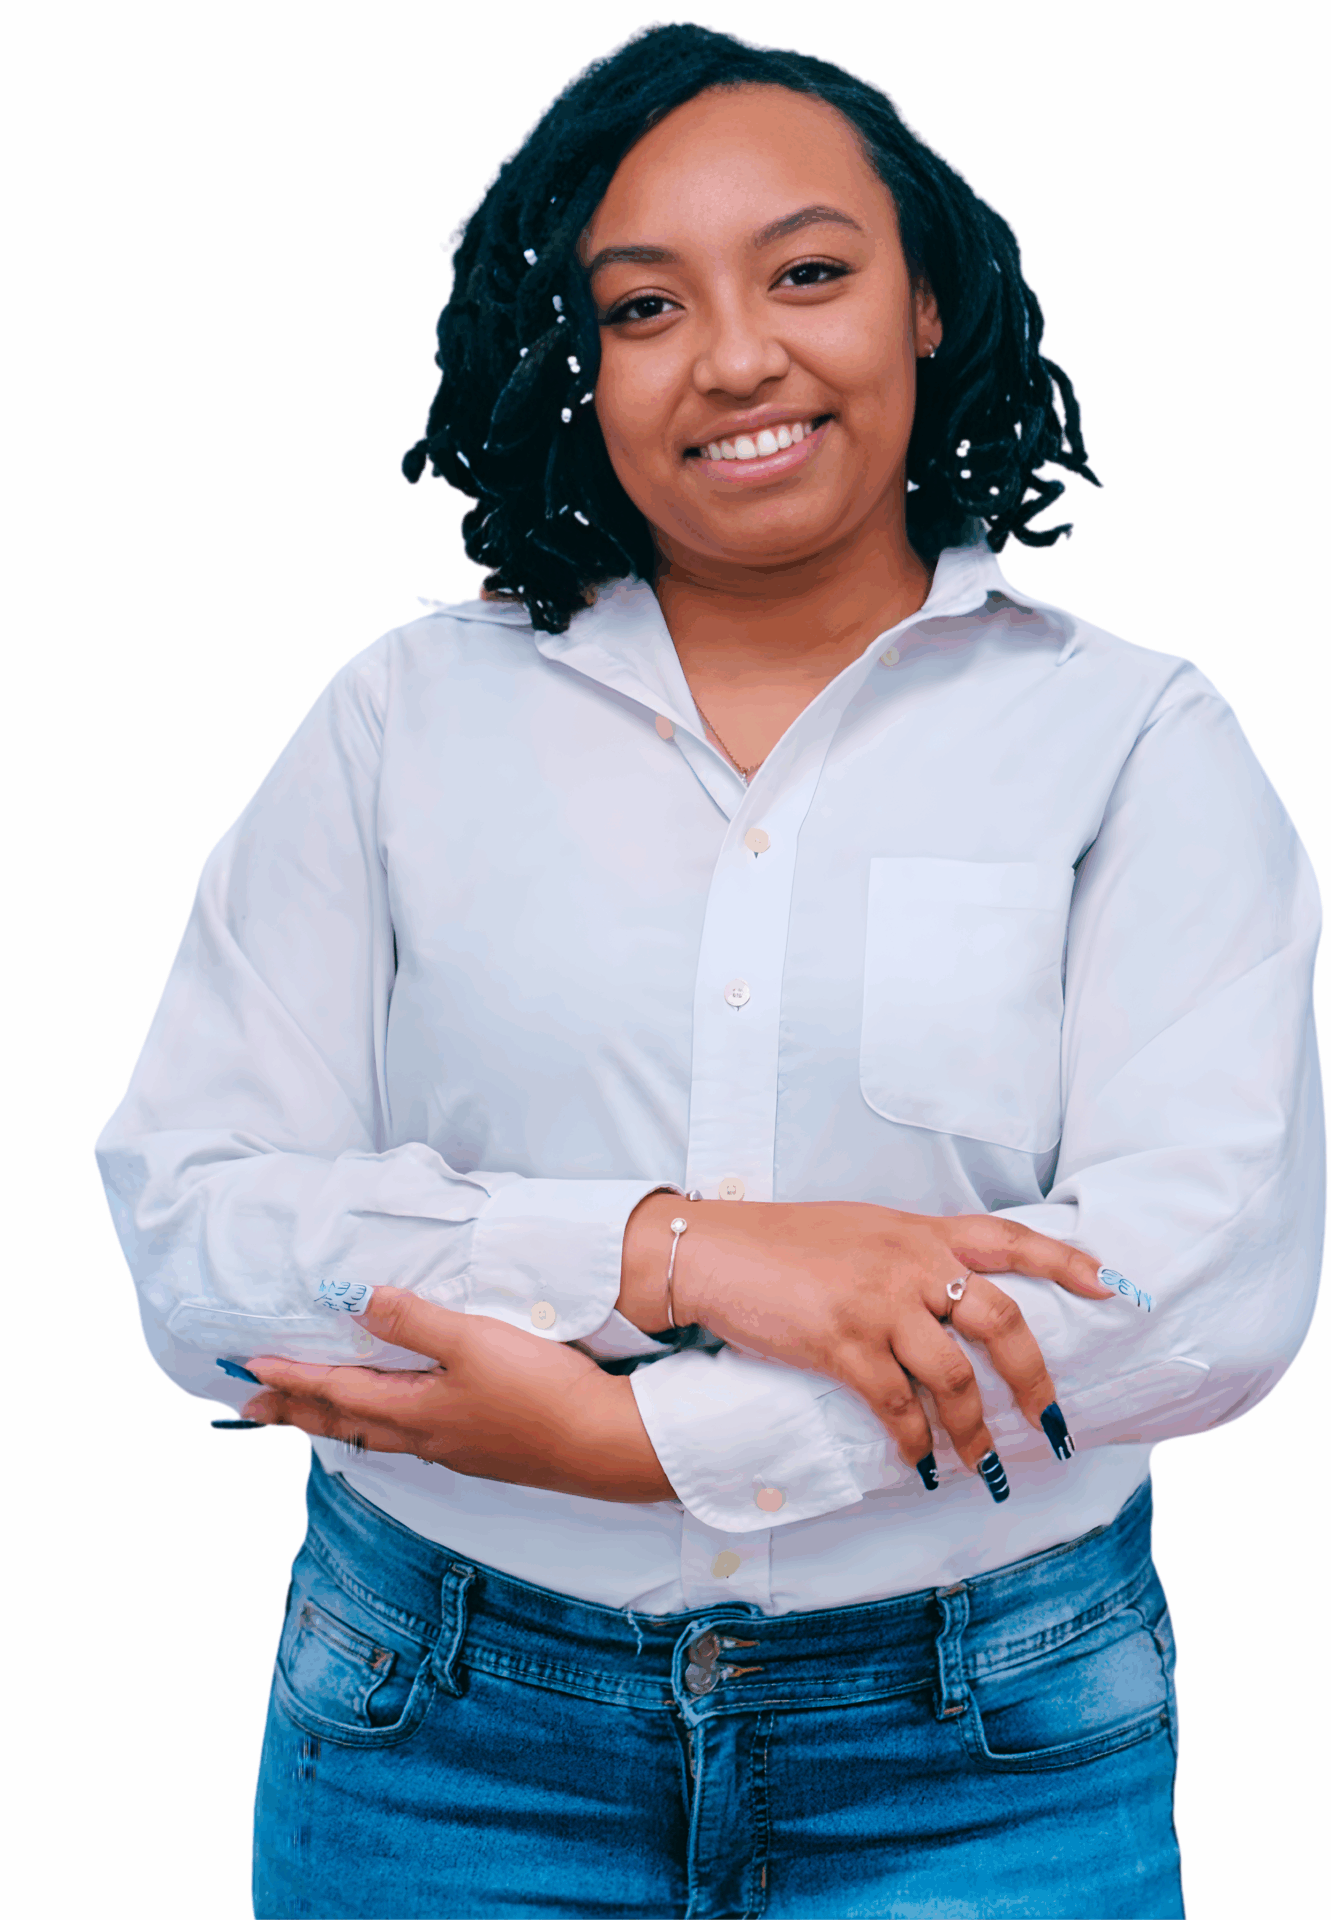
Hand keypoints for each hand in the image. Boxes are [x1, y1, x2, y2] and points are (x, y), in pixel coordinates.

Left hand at [238, 1288, 673, 1501]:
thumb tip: (355, 1300)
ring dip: (333, 1419)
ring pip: (373, 1434)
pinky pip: (406, 1437)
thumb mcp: (474, 1341)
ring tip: (309, 1412)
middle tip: (253, 1405)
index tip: (250, 1364)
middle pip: (342, 1423)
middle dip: (296, 1409)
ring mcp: (452, 1447)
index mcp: (414, 1412)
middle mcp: (424, 1437)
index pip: (337, 1391)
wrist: (601, 1443)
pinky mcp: (479, 1449)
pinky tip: (393, 1418)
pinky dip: (376, 1424)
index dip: (292, 1374)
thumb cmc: (540, 1392)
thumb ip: (414, 1321)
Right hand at [620, 1195, 1111, 1482]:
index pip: (1010, 1239)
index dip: (1065, 1263)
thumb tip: (952, 1293)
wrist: (712, 1250)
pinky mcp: (840, 1343)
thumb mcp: (861, 1232)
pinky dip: (915, 1444)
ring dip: (975, 1433)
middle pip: (1002, 1322)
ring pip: (955, 1378)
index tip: (1111, 1287)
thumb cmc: (783, 1243)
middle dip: (1035, 1382)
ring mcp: (877, 1304)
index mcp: (919, 1232)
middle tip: (1053, 1424)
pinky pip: (896, 1406)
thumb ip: (911, 1256)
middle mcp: (910, 1264)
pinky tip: (920, 1465)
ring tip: (984, 1467)